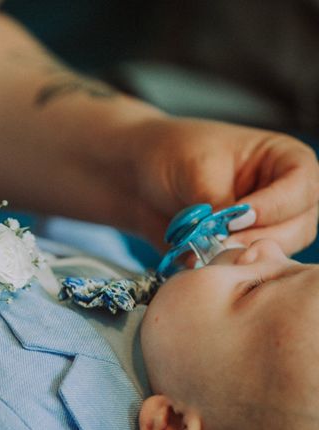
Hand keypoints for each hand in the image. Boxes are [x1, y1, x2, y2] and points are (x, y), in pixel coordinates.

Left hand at [126, 117, 318, 253]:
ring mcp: (264, 227)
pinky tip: (198, 260)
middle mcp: (283, 196)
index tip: (236, 218)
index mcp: (284, 160)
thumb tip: (224, 241)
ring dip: (241, 257)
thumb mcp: (197, 169)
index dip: (273, 207)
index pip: (301, 188)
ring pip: (275, 253)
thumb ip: (219, 205)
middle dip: (258, 239)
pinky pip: (244, 267)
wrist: (136, 175)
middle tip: (221, 244)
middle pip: (298, 228)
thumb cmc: (171, 153)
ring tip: (206, 251)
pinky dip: (224, 267)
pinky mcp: (239, 250)